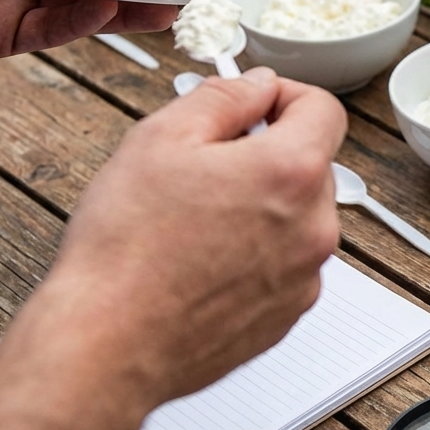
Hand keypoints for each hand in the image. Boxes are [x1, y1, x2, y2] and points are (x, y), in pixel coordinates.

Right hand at [0, 69, 347, 429]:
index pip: (323, 108)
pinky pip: (284, 264)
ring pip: (296, 217)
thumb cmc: (126, 250)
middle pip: (310, 165)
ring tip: (194, 221)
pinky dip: (254, 253)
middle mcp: (314, 227)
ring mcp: (305, 276)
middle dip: (265, 154)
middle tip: (203, 166)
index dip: (283, 95)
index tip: (252, 104)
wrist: (106, 344)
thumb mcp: (161, 138)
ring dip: (260, 206)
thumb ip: (222, 97)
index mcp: (292, 172)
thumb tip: (254, 84)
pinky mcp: (287, 315)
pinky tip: (201, 261)